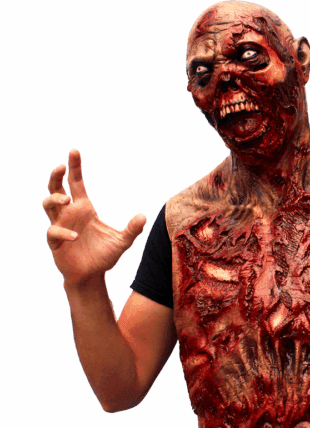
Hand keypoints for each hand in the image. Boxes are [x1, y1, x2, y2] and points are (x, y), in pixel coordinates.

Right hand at [44, 149, 145, 285]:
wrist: (92, 276)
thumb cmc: (104, 256)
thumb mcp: (122, 242)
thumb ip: (132, 230)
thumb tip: (143, 216)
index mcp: (84, 208)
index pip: (76, 183)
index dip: (74, 167)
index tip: (74, 150)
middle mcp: (70, 214)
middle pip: (55, 188)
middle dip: (55, 176)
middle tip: (60, 166)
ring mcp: (61, 226)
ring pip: (48, 205)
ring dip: (54, 199)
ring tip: (66, 199)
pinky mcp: (55, 242)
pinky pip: (53, 232)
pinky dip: (63, 232)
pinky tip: (76, 236)